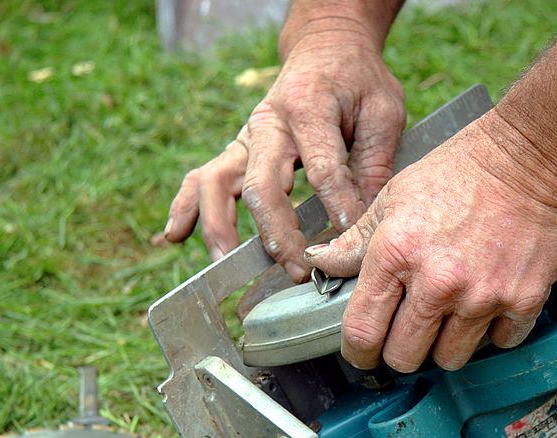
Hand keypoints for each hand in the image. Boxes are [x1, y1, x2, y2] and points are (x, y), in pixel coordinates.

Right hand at [164, 34, 404, 282]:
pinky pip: (201, 178)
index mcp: (308, 106)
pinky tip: (174, 236)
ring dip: (221, 227)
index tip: (351, 241)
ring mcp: (246, 138)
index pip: (321, 169)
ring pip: (220, 184)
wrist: (326, 49)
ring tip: (228, 262)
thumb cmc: (358, 82)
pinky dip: (185, 206)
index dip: (337, 208)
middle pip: (262, 185)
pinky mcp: (237, 150)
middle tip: (300, 269)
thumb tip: (364, 222)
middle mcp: (268, 123)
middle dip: (277, 233)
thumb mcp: (383, 112)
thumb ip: (373, 164)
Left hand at [304, 111, 556, 371]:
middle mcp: (438, 282)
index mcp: (397, 253)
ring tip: (449, 317)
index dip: (357, 352)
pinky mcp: (523, 300)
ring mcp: (483, 296)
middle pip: (404, 357)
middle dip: (400, 352)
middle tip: (407, 335)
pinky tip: (488, 305)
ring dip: (445, 345)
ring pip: (450, 358)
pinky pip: (499, 343)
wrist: (532, 158)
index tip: (362, 354)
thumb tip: (321, 263)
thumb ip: (356, 240)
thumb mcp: (395, 196)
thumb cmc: (461, 172)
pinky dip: (492, 332)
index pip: (362, 331)